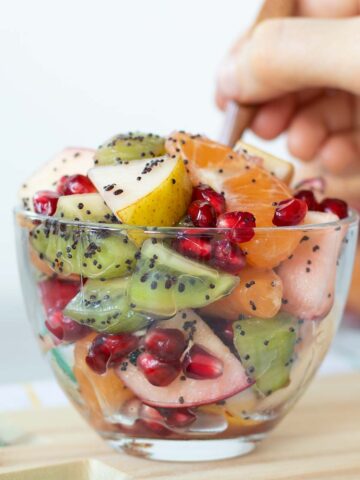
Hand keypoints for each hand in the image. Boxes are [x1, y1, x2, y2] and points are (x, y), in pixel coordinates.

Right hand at [216, 0, 359, 177]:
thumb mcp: (357, 57)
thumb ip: (288, 55)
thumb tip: (229, 76)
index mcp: (356, 2)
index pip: (288, 8)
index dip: (252, 49)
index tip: (227, 90)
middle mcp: (358, 38)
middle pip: (299, 57)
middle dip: (276, 98)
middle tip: (262, 126)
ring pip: (320, 97)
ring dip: (302, 129)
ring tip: (301, 146)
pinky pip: (348, 127)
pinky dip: (334, 147)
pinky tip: (334, 157)